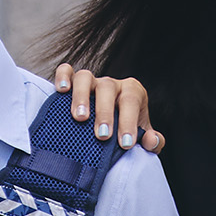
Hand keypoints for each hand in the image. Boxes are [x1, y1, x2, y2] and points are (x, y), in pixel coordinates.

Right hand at [50, 63, 164, 152]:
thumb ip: (153, 142)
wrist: (109, 127)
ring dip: (81, 97)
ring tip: (80, 118)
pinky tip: (61, 91)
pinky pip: (66, 71)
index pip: (131, 101)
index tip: (125, 144)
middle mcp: (111, 84)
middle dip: (105, 113)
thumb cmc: (124, 132)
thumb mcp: (141, 138)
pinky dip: (62, 77)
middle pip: (108, 88)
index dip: (129, 122)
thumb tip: (151, 140)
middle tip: (103, 136)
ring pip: (85, 78)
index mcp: (132, 92)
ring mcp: (91, 82)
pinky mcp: (72, 81)